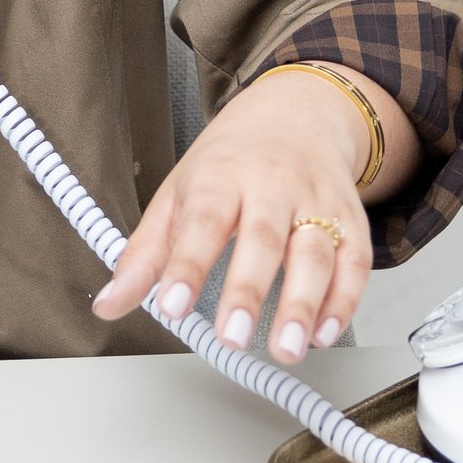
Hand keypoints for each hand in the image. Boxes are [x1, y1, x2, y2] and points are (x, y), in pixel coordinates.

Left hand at [92, 68, 392, 361]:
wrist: (297, 114)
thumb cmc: (230, 162)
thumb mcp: (177, 195)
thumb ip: (145, 255)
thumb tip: (108, 305)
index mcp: (220, 176)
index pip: (202, 221)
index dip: (187, 265)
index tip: (172, 305)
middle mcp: (273, 185)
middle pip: (263, 237)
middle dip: (248, 290)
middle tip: (232, 336)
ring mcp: (317, 202)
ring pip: (316, 253)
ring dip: (303, 304)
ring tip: (286, 348)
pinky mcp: (351, 221)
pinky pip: (355, 263)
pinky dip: (344, 302)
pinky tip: (323, 333)